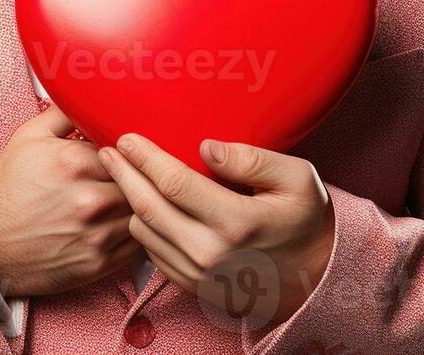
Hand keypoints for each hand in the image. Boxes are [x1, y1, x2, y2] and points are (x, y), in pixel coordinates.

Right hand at [0, 105, 139, 296]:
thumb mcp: (28, 138)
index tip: (125, 151)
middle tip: (135, 173)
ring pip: (143, 213)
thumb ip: (65, 113)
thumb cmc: (7, 188)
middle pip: (140, 181)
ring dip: (141, 204)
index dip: (128, 149)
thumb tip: (90, 96)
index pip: (127, 149)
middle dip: (138, 176)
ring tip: (135, 197)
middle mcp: (91, 199)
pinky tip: (125, 222)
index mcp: (76, 162)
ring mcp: (97, 234)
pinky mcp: (99, 263)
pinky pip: (137, 245)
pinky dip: (138, 232)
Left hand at [98, 133, 334, 328]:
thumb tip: (207, 147)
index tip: (127, 137)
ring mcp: (199, 274)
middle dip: (123, 175)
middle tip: (108, 150)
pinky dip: (140, 227)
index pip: (174, 183)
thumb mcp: (298, 180)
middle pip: (148, 208)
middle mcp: (211, 252)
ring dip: (127, 201)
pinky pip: (152, 254)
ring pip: (143, 233)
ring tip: (120, 173)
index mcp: (237, 222)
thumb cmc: (305, 221)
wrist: (315, 279)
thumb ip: (253, 159)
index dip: (145, 157)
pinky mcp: (193, 286)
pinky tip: (140, 205)